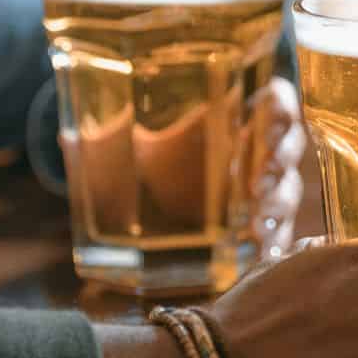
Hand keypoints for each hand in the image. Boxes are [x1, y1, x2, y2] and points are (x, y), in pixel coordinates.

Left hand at [61, 78, 303, 262]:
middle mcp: (249, 156)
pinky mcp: (252, 236)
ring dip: (280, 209)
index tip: (267, 121)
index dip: (280, 108)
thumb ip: (97, 143)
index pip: (273, 101)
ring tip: (260, 226)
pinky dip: (277, 246)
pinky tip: (265, 256)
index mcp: (227, 121)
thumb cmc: (130, 168)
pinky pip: (279, 238)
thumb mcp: (111, 151)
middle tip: (261, 184)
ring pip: (288, 195)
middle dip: (281, 165)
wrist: (128, 215)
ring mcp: (255, 197)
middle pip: (287, 149)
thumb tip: (69, 139)